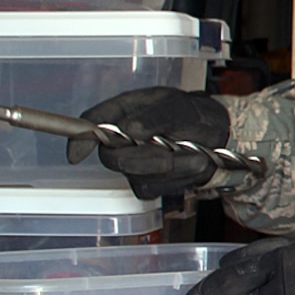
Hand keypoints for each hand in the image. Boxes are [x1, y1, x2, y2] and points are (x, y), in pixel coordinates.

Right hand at [68, 87, 229, 198]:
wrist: (216, 133)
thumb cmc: (191, 114)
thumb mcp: (178, 106)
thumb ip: (153, 116)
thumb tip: (127, 129)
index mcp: (122, 111)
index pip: (91, 123)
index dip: (80, 139)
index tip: (78, 155)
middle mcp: (121, 139)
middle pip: (112, 157)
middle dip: (144, 156)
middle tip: (173, 148)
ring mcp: (132, 164)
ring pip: (136, 175)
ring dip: (171, 167)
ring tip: (196, 153)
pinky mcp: (147, 184)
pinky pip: (153, 188)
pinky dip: (177, 178)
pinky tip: (191, 164)